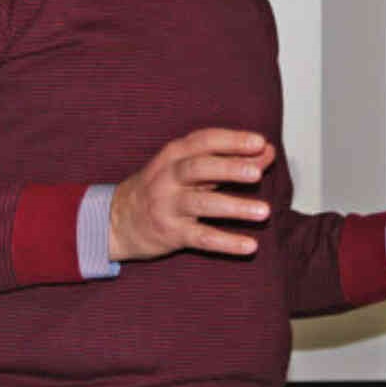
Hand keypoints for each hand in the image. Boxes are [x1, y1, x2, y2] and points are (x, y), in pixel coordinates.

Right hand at [109, 128, 274, 261]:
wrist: (117, 220)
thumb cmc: (165, 187)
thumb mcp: (191, 168)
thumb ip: (230, 159)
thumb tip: (268, 151)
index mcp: (174, 155)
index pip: (204, 141)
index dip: (232, 140)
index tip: (260, 142)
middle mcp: (168, 177)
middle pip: (199, 168)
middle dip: (229, 168)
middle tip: (257, 173)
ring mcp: (167, 206)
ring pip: (202, 204)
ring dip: (235, 207)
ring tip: (265, 211)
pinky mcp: (171, 234)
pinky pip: (201, 238)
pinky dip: (226, 242)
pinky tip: (250, 246)